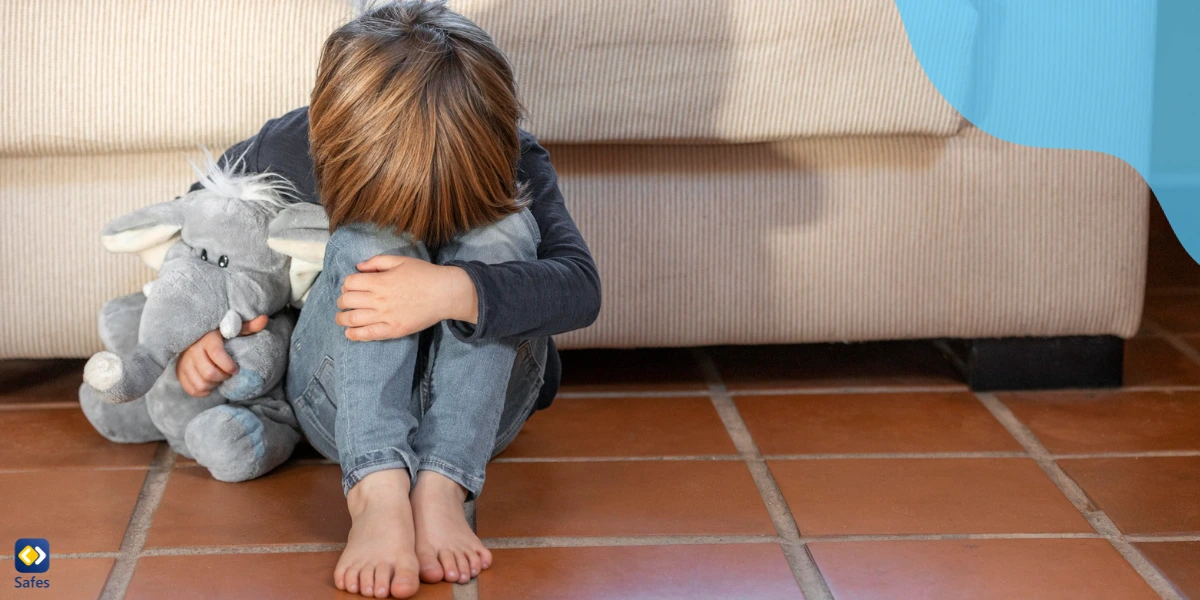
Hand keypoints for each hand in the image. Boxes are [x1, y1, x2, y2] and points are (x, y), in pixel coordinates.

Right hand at [176, 315, 267, 396]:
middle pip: (209, 373)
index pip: (217, 354)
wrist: (194, 338)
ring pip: (201, 384)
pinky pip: (192, 390)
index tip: (236, 369)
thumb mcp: (233, 329)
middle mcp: (193, 350)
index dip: (228, 365)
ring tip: (219, 377)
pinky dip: (203, 391)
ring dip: (213, 385)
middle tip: (228, 374)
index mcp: (207, 339)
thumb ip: (248, 327)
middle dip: (223, 377)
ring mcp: (184, 362)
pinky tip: (210, 383)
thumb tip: (264, 319)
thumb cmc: (219, 335)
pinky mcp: (179, 372)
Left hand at [335, 255, 477, 341]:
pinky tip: (350, 333)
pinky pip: (369, 334)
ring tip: (342, 318)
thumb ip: (377, 262)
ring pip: (353, 319)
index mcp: (380, 281)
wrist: (445, 293)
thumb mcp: (400, 260)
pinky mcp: (394, 330)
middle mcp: (379, 299)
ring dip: (342, 319)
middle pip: (347, 301)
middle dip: (342, 301)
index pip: (350, 283)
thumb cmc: (424, 274)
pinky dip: (355, 334)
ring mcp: (386, 316)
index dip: (346, 284)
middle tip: (344, 302)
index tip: (350, 287)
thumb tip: (359, 267)